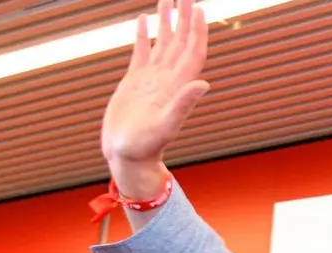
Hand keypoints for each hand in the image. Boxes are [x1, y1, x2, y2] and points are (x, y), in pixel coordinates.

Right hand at [100, 0, 209, 198]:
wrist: (127, 158)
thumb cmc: (144, 147)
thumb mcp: (164, 126)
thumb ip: (183, 104)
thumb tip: (204, 83)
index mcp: (177, 86)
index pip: (192, 51)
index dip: (197, 30)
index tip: (199, 7)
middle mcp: (167, 79)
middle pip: (180, 41)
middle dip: (184, 17)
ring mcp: (151, 80)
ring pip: (163, 43)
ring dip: (167, 22)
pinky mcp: (134, 82)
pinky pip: (142, 52)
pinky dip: (144, 35)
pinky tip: (144, 20)